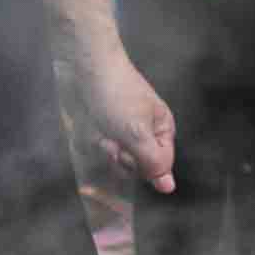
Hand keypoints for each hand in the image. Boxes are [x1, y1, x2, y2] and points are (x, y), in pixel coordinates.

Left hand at [57, 46, 177, 193]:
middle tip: (110, 141)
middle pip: (137, 166)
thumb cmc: (115, 95)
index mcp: (162, 130)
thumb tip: (169, 189)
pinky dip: (94, 144)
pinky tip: (91, 130)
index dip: (141, 165)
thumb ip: (154, 163)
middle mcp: (145, 133)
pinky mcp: (102, 128)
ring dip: (105, 151)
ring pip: (116, 160)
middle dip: (121, 158)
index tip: (126, 151)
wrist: (85, 65)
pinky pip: (101, 148)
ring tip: (99, 133)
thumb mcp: (138, 133)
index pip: (158, 167)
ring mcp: (122, 131)